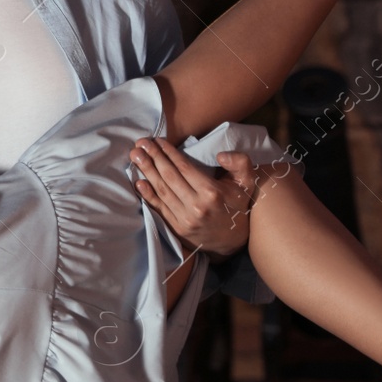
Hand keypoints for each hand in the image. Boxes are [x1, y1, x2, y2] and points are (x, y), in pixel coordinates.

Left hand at [129, 139, 257, 257]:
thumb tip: (221, 155)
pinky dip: (147, 195)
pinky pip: (159, 209)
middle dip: (153, 157)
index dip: (169, 153)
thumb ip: (240, 163)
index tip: (158, 140)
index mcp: (212, 192)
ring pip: (162, 191)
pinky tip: (138, 182)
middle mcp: (196, 206)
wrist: (233, 241)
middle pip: (169, 177)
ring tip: (135, 156)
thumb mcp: (246, 182)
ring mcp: (185, 219)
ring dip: (146, 171)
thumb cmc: (237, 206)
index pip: (184, 168)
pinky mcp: (177, 229)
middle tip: (140, 143)